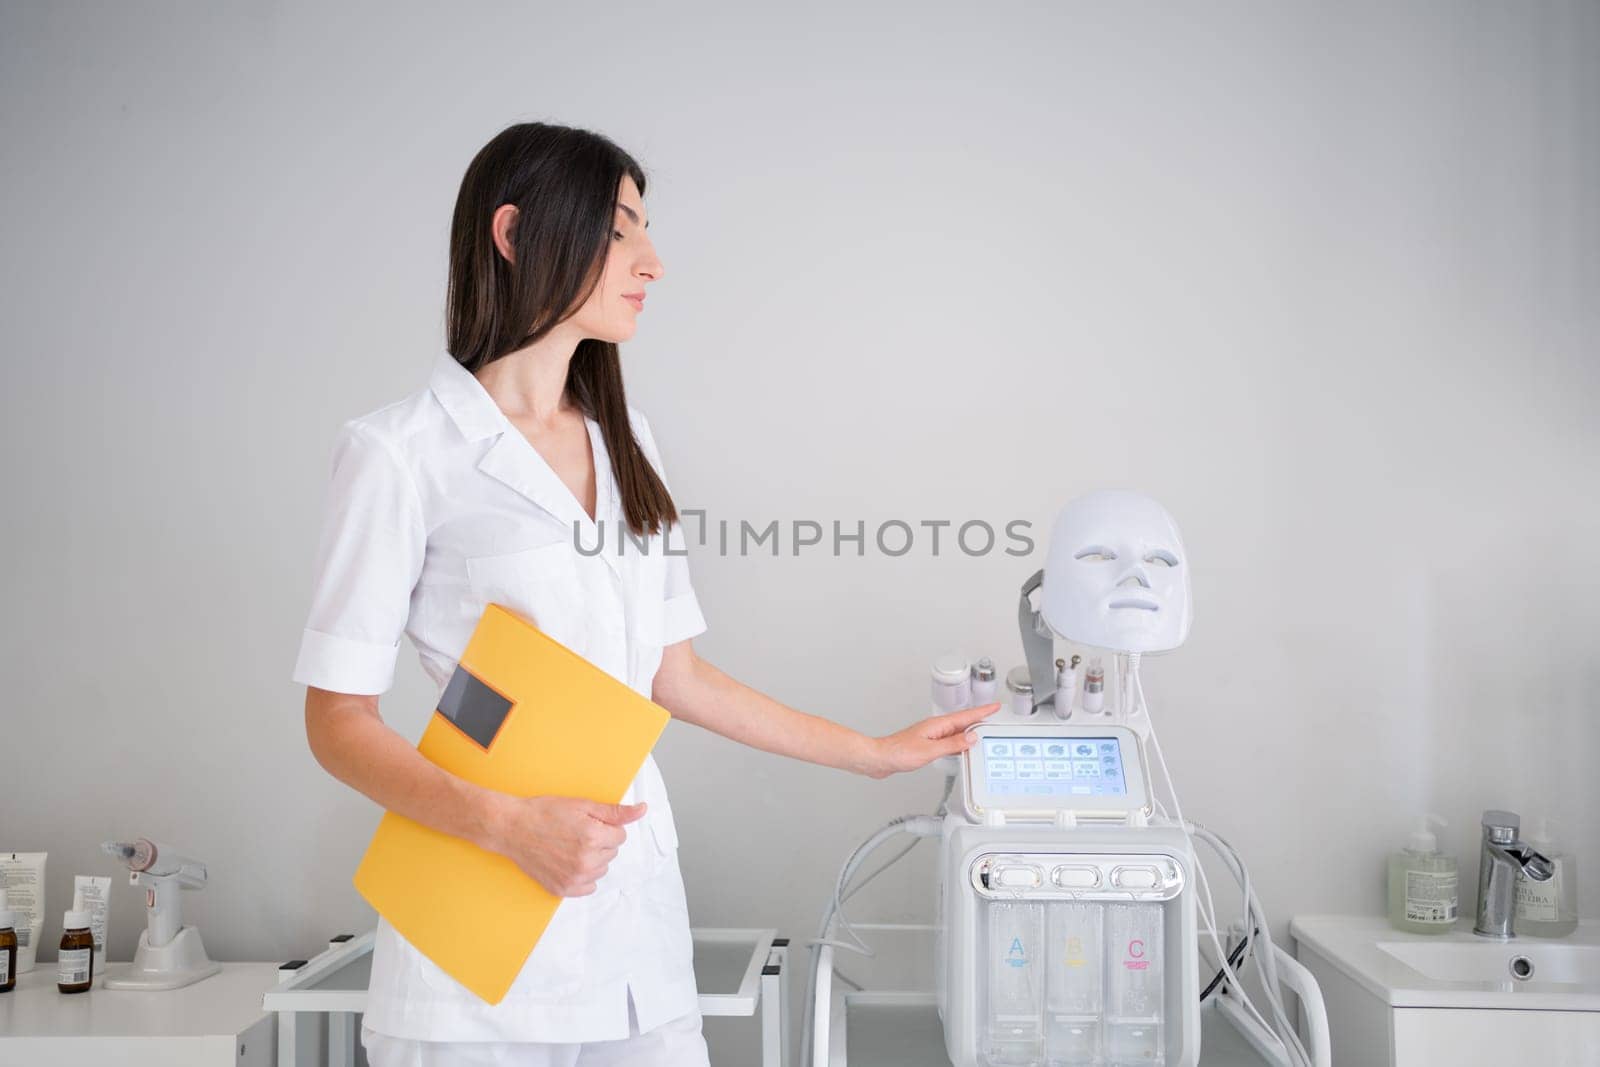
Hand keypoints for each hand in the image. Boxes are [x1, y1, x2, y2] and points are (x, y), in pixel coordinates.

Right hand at [486, 795, 646, 896]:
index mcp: (594, 838)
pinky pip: (589, 887)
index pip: (620, 836)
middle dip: (600, 842)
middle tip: (576, 833)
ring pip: (601, 869)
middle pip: (612, 853)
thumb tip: (642, 810)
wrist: (512, 828)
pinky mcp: (563, 889)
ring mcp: (574, 878)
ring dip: (593, 859)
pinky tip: (567, 862)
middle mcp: (586, 861)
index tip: (588, 823)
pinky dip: (582, 876)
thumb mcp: (582, 805)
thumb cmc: (545, 813)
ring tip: (569, 846)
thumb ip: (615, 812)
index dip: (606, 828)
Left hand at [867, 702, 1000, 778]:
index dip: (982, 712)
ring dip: (970, 730)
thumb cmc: (898, 753)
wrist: (880, 759)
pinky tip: (961, 746)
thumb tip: (971, 738)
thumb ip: (952, 744)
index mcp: (937, 726)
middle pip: (962, 722)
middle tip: (994, 717)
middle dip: (979, 719)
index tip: (994, 706)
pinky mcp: (926, 744)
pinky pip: (948, 740)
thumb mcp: (930, 750)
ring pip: (956, 731)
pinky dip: (959, 741)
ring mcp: (930, 736)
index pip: (965, 717)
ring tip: (983, 731)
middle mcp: (935, 728)